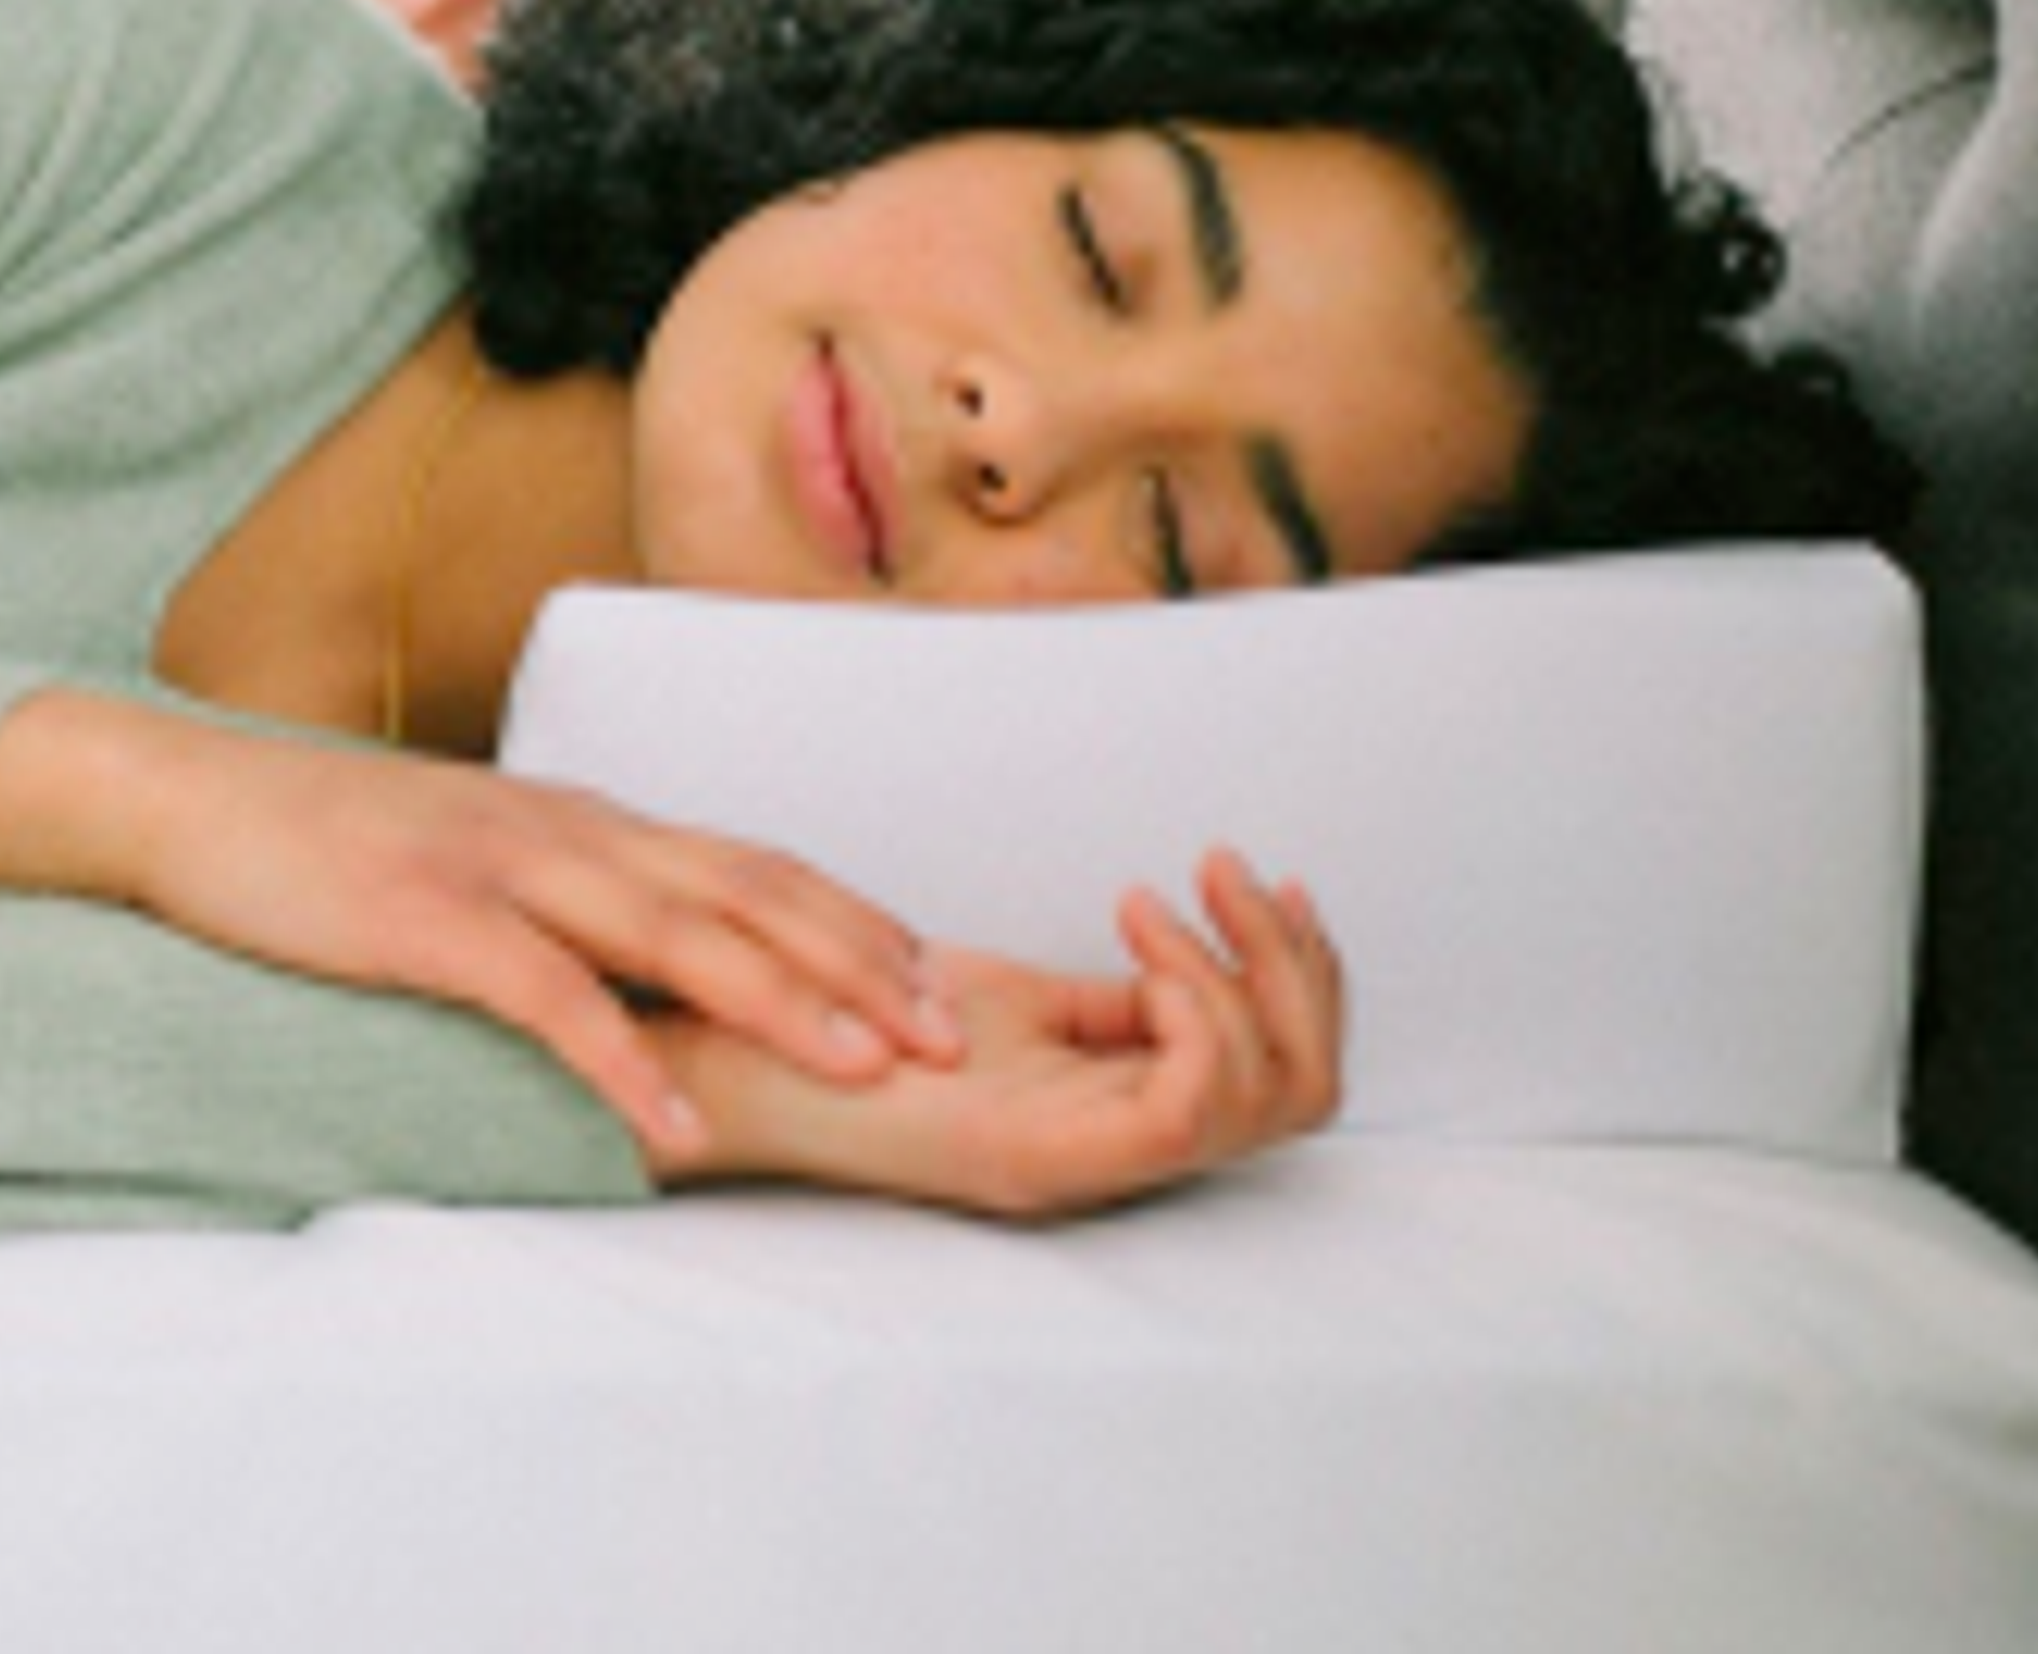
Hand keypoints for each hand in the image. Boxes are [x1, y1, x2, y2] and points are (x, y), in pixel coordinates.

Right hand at [0, 690, 965, 1159]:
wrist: (192, 804)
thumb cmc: (333, 849)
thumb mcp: (480, 858)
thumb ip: (571, 899)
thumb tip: (659, 965)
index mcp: (583, 822)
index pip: (750, 861)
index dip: (850, 918)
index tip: (935, 981)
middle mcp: (563, 832)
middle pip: (744, 889)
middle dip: (857, 961)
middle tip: (946, 1033)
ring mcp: (498, 868)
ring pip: (672, 931)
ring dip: (779, 1000)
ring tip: (862, 1066)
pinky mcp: (425, 920)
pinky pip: (544, 997)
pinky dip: (618, 1061)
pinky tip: (667, 1125)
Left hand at [653, 850, 1345, 1219]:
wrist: (729, 1051)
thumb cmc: (843, 1023)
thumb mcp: (1010, 998)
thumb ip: (1101, 1002)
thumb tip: (1186, 956)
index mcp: (1115, 1113)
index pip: (1289, 1078)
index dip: (1306, 974)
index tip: (1250, 878)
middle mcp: (1117, 1151)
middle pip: (1308, 1095)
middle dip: (1301, 969)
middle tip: (1230, 875)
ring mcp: (1082, 1161)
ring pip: (1268, 1100)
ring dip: (1245, 976)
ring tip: (1159, 904)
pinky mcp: (1033, 1155)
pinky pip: (1184, 1108)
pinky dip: (1187, 1009)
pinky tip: (1131, 945)